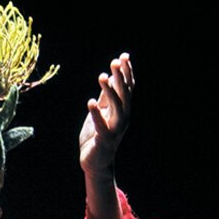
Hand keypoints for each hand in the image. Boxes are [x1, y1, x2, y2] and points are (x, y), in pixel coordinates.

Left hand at [79, 53, 134, 176]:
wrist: (95, 162)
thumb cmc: (97, 135)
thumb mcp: (102, 112)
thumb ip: (106, 97)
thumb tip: (110, 77)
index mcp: (122, 110)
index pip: (128, 88)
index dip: (127, 72)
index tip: (124, 56)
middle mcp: (123, 118)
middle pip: (124, 94)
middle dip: (120, 78)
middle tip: (115, 62)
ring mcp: (115, 129)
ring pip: (117, 107)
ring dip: (110, 91)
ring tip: (102, 77)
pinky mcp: (104, 139)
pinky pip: (102, 125)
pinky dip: (96, 114)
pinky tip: (91, 103)